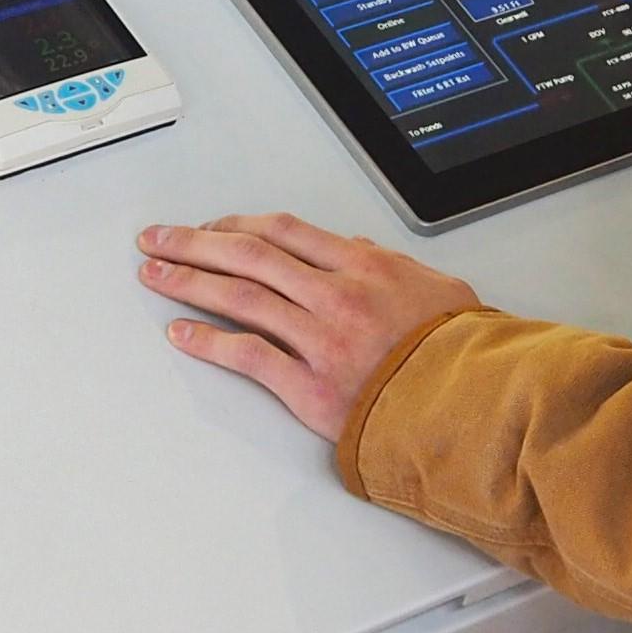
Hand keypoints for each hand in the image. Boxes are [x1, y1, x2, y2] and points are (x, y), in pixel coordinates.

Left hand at [138, 212, 480, 440]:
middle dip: (194, 243)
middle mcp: (337, 296)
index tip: (212, 226)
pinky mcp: (311, 388)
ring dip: (189, 282)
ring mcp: (321, 341)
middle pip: (249, 255)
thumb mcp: (439, 290)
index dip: (238, 225)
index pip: (285, 232)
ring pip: (240, 297)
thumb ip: (393, 266)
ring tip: (154, 276)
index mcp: (366, 267)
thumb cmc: (463, 356)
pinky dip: (208, 342)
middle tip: (158, 239)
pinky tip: (181, 333)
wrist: (476, 408)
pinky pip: (248, 357)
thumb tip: (359, 249)